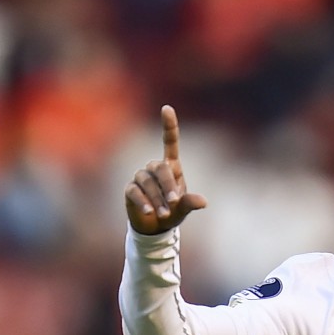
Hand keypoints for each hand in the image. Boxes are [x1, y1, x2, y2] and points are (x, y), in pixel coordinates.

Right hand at [124, 105, 207, 234]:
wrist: (155, 226)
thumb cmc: (173, 212)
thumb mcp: (184, 209)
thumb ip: (190, 203)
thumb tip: (203, 202)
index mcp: (172, 167)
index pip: (169, 141)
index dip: (169, 125)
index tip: (167, 108)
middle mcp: (155, 168)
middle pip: (159, 168)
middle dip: (168, 186)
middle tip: (175, 203)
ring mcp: (141, 177)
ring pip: (148, 182)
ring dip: (157, 198)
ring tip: (164, 214)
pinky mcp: (130, 189)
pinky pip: (135, 191)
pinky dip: (144, 202)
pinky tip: (149, 211)